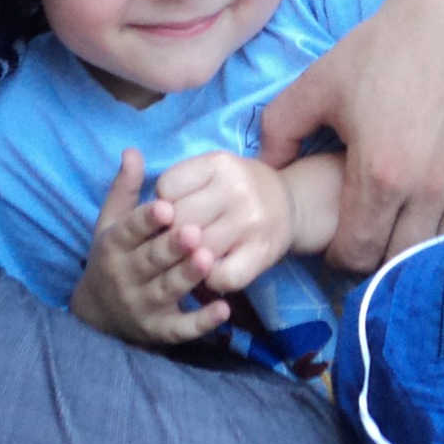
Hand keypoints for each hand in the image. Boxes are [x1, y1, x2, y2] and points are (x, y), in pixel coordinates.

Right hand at [68, 149, 230, 346]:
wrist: (98, 315)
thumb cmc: (113, 258)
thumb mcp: (110, 224)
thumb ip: (124, 188)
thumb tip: (132, 151)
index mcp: (113, 247)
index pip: (129, 231)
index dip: (146, 220)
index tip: (166, 206)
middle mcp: (125, 278)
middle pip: (150, 260)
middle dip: (171, 247)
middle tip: (194, 230)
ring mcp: (142, 306)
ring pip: (166, 290)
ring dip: (186, 277)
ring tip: (207, 259)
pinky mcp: (160, 330)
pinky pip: (182, 328)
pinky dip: (201, 322)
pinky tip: (223, 310)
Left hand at [153, 151, 297, 292]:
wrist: (290, 204)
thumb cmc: (238, 189)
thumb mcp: (212, 171)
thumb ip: (181, 185)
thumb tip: (153, 216)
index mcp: (218, 164)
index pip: (167, 188)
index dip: (162, 204)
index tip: (172, 210)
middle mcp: (236, 189)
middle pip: (179, 222)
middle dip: (172, 236)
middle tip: (177, 241)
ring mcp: (251, 222)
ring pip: (197, 252)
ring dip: (189, 261)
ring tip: (192, 256)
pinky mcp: (262, 253)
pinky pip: (220, 276)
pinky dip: (210, 279)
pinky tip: (212, 270)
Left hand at [259, 0, 443, 269]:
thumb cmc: (382, 46)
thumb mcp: (318, 83)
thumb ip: (280, 129)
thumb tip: (267, 168)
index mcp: (379, 174)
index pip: (359, 253)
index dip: (343, 254)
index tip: (341, 240)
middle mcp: (430, 189)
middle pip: (402, 258)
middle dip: (381, 253)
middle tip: (374, 232)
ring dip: (424, 243)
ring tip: (411, 223)